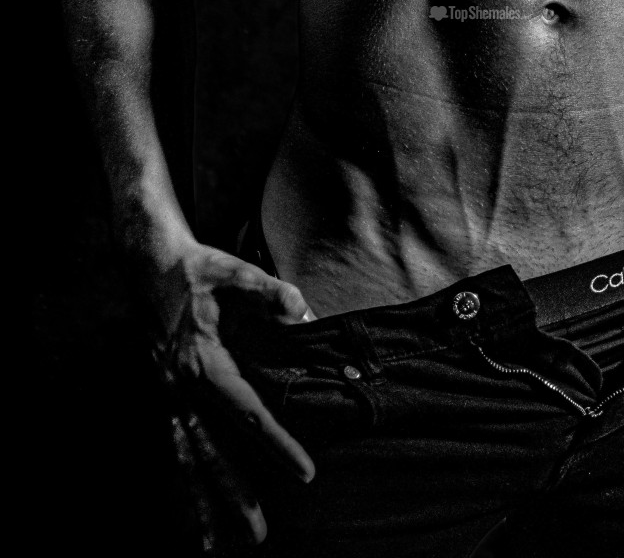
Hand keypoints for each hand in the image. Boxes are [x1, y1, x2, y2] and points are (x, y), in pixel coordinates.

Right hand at [150, 243, 315, 550]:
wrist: (150, 263)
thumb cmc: (197, 269)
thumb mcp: (235, 272)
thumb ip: (269, 292)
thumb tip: (301, 310)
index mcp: (203, 363)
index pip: (248, 413)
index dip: (277, 444)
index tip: (305, 472)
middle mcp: (180, 388)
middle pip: (210, 452)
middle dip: (234, 495)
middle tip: (257, 535)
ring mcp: (167, 394)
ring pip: (185, 458)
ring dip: (200, 501)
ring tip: (215, 545)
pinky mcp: (162, 394)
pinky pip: (172, 445)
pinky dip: (181, 478)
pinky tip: (190, 508)